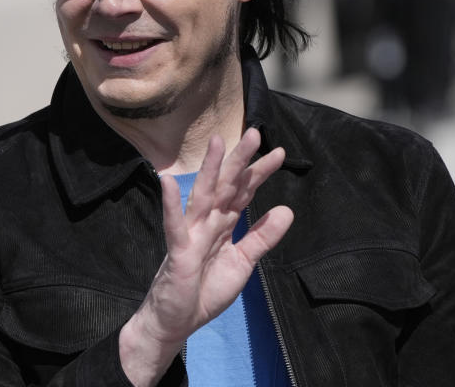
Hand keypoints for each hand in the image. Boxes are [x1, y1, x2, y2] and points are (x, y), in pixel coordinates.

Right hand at [119, 128, 293, 385]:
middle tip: (255, 132)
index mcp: (223, 225)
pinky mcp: (178, 252)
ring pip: (203, 197)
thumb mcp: (243, 263)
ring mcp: (191, 235)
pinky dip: (170, 204)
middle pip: (226, 186)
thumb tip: (286, 209)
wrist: (175, 322)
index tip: (279, 152)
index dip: (259, 172)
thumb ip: (262, 237)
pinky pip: (174, 226)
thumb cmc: (203, 290)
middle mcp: (207, 223)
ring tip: (217, 142)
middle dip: (240, 161)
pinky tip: (167, 181)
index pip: (243, 192)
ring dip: (209, 170)